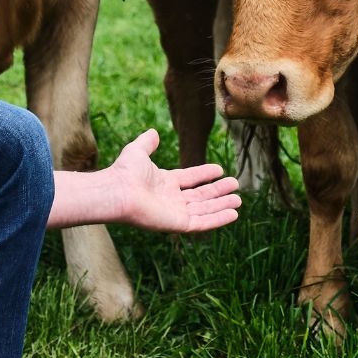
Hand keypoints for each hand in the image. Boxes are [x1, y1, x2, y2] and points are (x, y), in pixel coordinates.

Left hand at [108, 128, 241, 232]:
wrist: (118, 191)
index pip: (189, 180)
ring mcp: (175, 213)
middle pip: (200, 196)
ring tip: (239, 200)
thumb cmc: (125, 172)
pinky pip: (203, 223)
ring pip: (204, 210)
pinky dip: (218, 219)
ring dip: (222, 205)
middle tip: (236, 184)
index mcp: (164, 184)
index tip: (220, 169)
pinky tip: (234, 214)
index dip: (204, 175)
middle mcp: (171, 200)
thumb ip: (147, 143)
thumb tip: (153, 132)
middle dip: (218, 191)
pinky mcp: (178, 224)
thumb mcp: (138, 151)